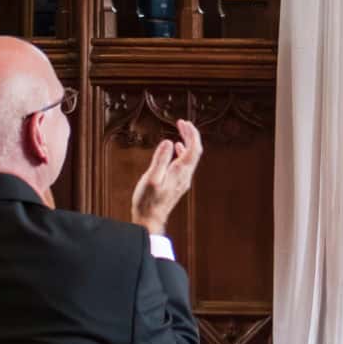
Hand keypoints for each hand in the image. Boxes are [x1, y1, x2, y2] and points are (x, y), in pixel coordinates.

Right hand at [130, 119, 202, 235]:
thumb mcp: (151, 178)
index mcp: (181, 172)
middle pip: (195, 151)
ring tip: (180, 131)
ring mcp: (183, 180)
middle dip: (190, 134)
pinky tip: (175, 149)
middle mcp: (186, 175)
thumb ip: (161, 159)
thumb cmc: (148, 201)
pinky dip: (182, 152)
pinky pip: (185, 163)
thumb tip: (169, 142)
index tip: (183, 122)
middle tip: (182, 123)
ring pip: (191, 157)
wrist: (149, 221)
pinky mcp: (178, 184)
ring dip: (187, 142)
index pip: (194, 148)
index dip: (191, 133)